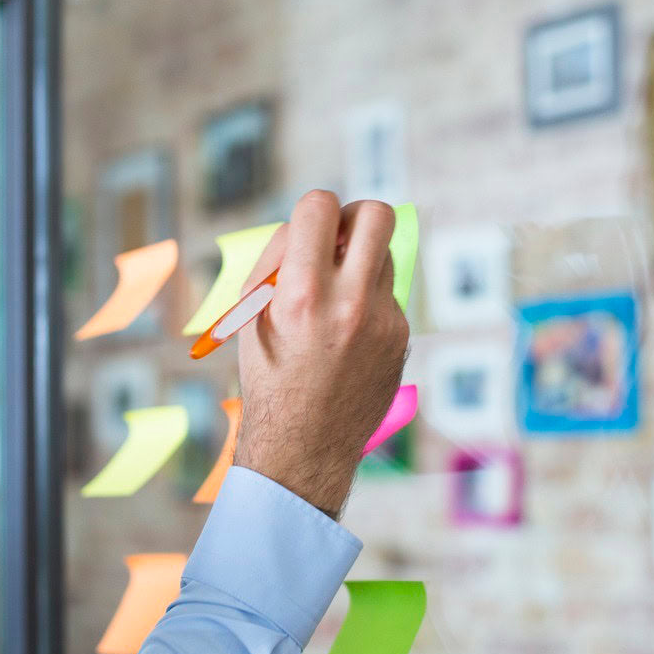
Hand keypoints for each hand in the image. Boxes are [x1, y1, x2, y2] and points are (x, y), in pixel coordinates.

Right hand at [233, 190, 408, 518]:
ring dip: (361, 260)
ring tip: (335, 296)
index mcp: (301, 293)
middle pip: (376, 214)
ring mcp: (383, 320)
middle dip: (355, 216)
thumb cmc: (268, 378)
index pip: (319, 206)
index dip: (311, 210)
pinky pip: (389, 294)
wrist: (303, 447)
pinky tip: (347, 334)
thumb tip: (308, 225)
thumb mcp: (251, 316)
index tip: (307, 231)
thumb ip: (280, 262)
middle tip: (338, 239)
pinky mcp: (401, 336)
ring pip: (386, 253)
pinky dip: (368, 300)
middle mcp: (348, 302)